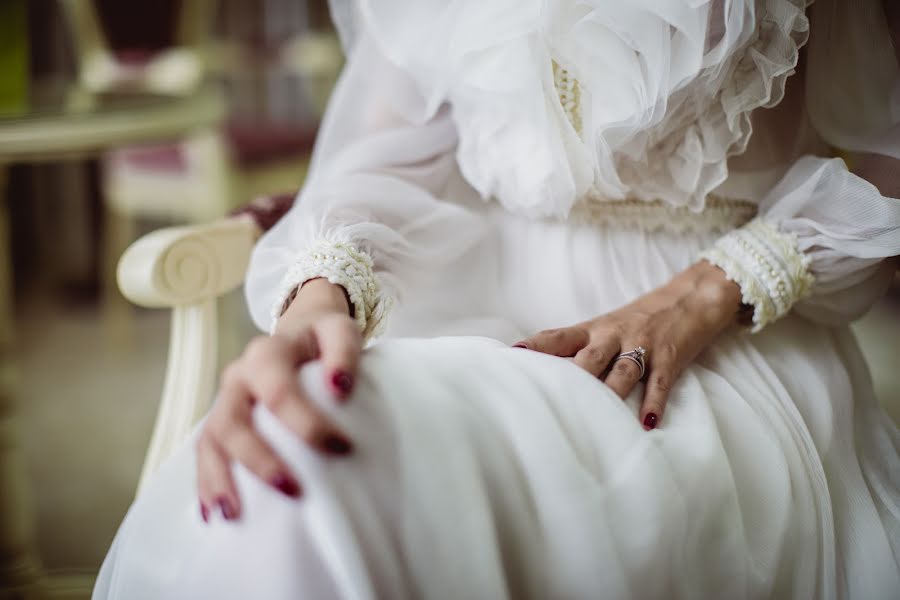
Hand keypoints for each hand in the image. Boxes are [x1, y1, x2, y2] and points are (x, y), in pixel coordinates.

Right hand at [196, 278, 361, 521]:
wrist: (300, 332)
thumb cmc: (323, 338)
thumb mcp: (340, 331)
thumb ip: (344, 353)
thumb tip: (339, 388)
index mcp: (267, 353)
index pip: (279, 391)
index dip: (307, 423)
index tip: (343, 448)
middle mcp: (238, 377)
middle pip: (235, 421)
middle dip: (259, 460)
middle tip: (293, 491)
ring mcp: (225, 401)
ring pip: (211, 441)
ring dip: (220, 479)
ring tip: (234, 515)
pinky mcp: (221, 422)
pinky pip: (204, 453)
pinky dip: (207, 483)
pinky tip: (213, 514)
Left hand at [512, 261, 743, 429]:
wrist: (691, 297)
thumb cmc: (640, 317)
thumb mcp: (606, 326)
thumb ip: (579, 347)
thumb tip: (542, 369)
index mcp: (594, 329)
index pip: (558, 338)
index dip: (536, 348)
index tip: (512, 358)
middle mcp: (614, 336)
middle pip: (588, 358)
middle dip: (570, 378)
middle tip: (549, 397)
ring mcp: (643, 346)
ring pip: (621, 372)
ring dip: (608, 394)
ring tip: (594, 418)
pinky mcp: (670, 358)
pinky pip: (659, 383)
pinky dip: (653, 403)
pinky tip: (646, 422)